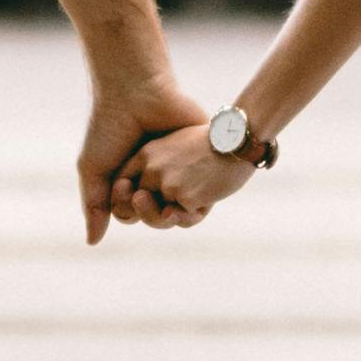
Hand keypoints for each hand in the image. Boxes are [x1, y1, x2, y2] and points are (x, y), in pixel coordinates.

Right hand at [77, 76, 199, 245]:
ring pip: (179, 213)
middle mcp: (155, 179)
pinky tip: (178, 198)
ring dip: (166, 214)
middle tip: (139, 192)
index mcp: (131, 179)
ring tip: (154, 194)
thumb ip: (94, 206)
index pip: (131, 213)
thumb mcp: (94, 168)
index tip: (122, 187)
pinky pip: (202, 201)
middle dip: (146, 214)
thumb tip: (92, 243)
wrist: (135, 94)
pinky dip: (191, 208)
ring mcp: (178, 173)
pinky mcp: (199, 166)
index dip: (126, 210)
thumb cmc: (109, 127)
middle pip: (155, 217)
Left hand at [123, 124, 253, 226]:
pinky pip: (182, 220)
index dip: (132, 198)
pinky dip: (195, 214)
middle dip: (155, 212)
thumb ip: (162, 172)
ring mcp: (166, 183)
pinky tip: (209, 197)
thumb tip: (161, 209)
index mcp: (146, 153)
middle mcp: (151, 168)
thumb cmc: (213, 145)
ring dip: (176, 216)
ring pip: (159, 217)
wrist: (237, 140)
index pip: (123, 183)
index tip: (148, 199)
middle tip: (173, 206)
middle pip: (138, 205)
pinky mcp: (184, 196)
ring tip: (193, 201)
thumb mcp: (178, 148)